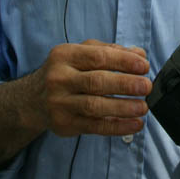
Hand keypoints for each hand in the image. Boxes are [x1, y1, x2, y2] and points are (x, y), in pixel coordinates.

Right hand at [36, 39, 151, 137]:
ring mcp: (60, 103)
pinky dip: (117, 126)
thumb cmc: (65, 71)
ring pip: (95, 106)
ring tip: (143, 107)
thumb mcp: (81, 53)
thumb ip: (110, 51)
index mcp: (65, 55)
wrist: (32, 99)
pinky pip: (95, 127)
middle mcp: (59, 78)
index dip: (123, 61)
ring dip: (123, 107)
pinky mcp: (64, 124)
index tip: (144, 66)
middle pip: (97, 81)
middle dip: (125, 84)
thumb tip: (140, 55)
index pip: (98, 56)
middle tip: (146, 86)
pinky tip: (135, 124)